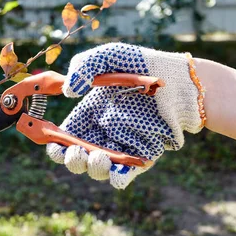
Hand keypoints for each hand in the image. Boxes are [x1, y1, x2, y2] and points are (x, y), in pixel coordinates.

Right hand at [47, 43, 203, 188]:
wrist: (180, 80)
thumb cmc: (142, 64)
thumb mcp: (109, 57)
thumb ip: (84, 66)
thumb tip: (68, 91)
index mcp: (88, 113)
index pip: (63, 136)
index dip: (55, 144)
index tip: (54, 143)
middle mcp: (101, 133)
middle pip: (77, 158)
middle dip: (72, 160)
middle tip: (75, 151)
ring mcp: (121, 146)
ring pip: (98, 170)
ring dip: (93, 168)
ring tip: (98, 156)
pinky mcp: (141, 156)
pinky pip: (125, 176)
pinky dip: (118, 178)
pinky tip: (117, 171)